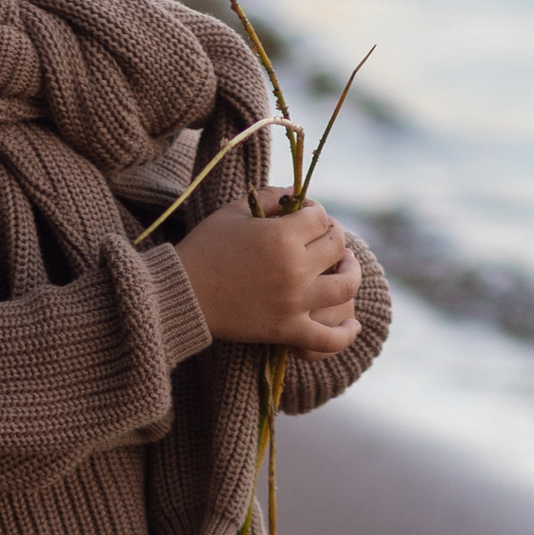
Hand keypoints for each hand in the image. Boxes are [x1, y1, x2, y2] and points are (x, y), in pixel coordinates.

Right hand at [172, 198, 361, 353]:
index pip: (320, 217)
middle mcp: (295, 269)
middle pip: (337, 246)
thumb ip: (270, 197)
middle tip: (323, 237)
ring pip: (345, 286)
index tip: (305, 215)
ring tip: (344, 268)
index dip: (315, 212)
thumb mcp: (234, 212)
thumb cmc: (204, 248)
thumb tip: (297, 195)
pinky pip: (329, 338)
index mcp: (282, 236)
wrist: (181, 294)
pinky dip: (346, 333)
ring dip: (351, 272)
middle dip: (333, 236)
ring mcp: (294, 303)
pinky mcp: (287, 330)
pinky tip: (352, 323)